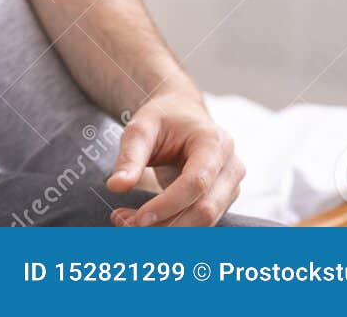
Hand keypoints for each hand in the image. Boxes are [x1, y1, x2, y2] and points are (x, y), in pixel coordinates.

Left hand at [105, 88, 245, 225]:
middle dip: (165, 225)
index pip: (196, 183)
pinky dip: (170, 229)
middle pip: (205, 210)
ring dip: (165, 231)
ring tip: (125, 222)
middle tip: (123, 223)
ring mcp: (230, 187)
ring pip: (203, 223)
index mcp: (214, 143)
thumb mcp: (141, 127)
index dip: (168, 205)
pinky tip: (140, 223)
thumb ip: (129, 156)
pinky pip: (199, 223)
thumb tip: (116, 186)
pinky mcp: (222, 201)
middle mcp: (230, 167)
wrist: (183, 115)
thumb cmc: (163, 118)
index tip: (139, 219)